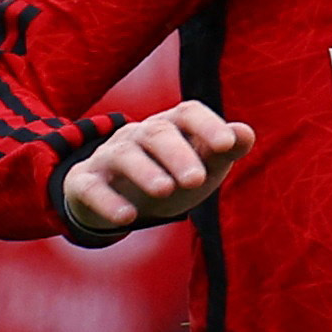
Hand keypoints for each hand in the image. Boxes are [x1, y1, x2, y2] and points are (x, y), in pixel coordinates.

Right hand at [61, 99, 255, 234]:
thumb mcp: (202, 164)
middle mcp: (138, 135)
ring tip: (165, 191)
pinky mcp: (85, 182)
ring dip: (145, 172)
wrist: (119, 196)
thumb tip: (246, 133)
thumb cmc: (172, 174)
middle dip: (178, 154)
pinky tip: (126, 217)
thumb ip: (224, 150)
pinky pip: (91, 186)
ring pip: (124, 155)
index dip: (208, 125)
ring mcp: (108, 156)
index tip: (227, 144)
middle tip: (197, 180)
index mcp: (171, 127)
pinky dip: (108, 201)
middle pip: (157, 134)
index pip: (189, 113)